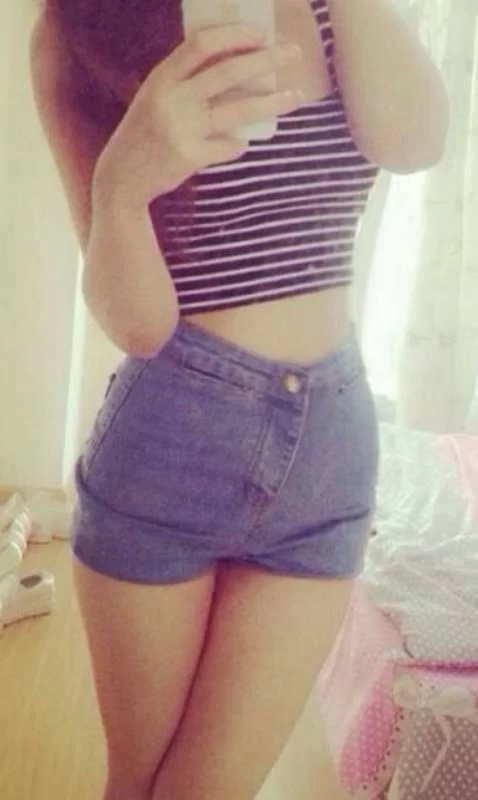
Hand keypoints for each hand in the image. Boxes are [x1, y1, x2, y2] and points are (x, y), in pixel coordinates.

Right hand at [93, 22, 303, 207]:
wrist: (122, 178)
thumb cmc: (144, 133)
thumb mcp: (154, 97)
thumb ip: (184, 81)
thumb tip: (235, 62)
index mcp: (161, 78)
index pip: (202, 44)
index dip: (234, 35)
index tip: (261, 34)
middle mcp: (171, 99)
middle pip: (228, 72)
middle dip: (266, 60)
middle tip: (292, 53)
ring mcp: (182, 129)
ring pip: (239, 112)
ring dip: (272, 103)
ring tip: (296, 96)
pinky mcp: (190, 157)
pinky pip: (230, 146)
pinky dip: (240, 144)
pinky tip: (241, 143)